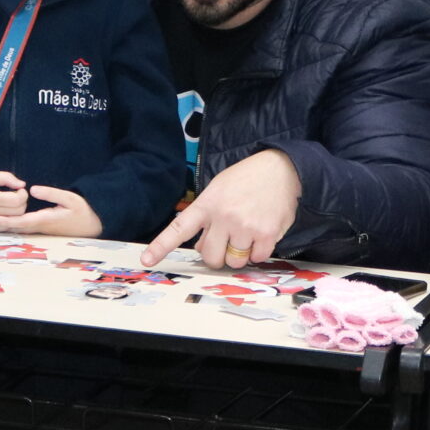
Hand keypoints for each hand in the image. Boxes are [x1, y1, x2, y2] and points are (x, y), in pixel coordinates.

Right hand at [0, 170, 31, 227]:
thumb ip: (6, 177)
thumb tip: (22, 185)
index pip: (17, 200)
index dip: (23, 194)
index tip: (20, 190)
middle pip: (19, 211)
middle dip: (22, 202)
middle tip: (16, 197)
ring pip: (16, 220)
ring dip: (18, 211)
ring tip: (11, 204)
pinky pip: (9, 226)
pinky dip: (11, 219)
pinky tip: (6, 212)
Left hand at [0, 185, 102, 237]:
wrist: (92, 225)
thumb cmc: (82, 211)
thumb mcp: (69, 198)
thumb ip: (51, 193)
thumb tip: (32, 190)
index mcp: (46, 219)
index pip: (23, 221)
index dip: (8, 220)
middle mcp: (42, 226)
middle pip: (18, 227)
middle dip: (3, 225)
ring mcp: (43, 229)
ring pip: (21, 229)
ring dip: (8, 226)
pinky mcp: (44, 228)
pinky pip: (26, 228)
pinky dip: (16, 225)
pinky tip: (7, 222)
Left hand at [139, 148, 300, 267]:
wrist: (283, 168)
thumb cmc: (248, 179)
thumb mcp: (219, 189)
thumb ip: (208, 217)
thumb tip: (203, 248)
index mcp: (208, 204)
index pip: (180, 228)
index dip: (161, 246)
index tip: (146, 260)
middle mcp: (224, 216)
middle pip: (210, 256)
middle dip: (217, 255)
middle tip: (227, 242)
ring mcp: (246, 226)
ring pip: (234, 261)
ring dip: (239, 254)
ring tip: (247, 234)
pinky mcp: (267, 234)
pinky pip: (257, 258)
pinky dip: (259, 252)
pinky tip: (262, 234)